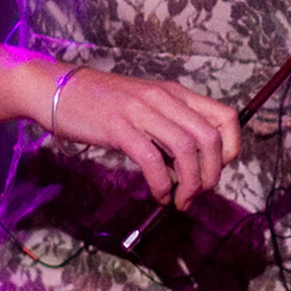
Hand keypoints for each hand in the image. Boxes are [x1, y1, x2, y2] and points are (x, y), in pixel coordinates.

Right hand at [45, 67, 240, 209]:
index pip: (226, 117)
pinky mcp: (119, 127)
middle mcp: (165, 98)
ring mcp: (142, 111)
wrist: (60, 90)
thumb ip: (171, 125)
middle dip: (212, 173)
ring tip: (181, 200)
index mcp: (177, 93)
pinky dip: (161, 184)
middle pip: (210, 138)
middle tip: (198, 193)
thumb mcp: (147, 105)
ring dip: (190, 183)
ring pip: (186, 149)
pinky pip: (152, 159)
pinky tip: (158, 195)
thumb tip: (193, 163)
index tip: (217, 169)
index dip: (230, 148)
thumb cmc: (105, 103)